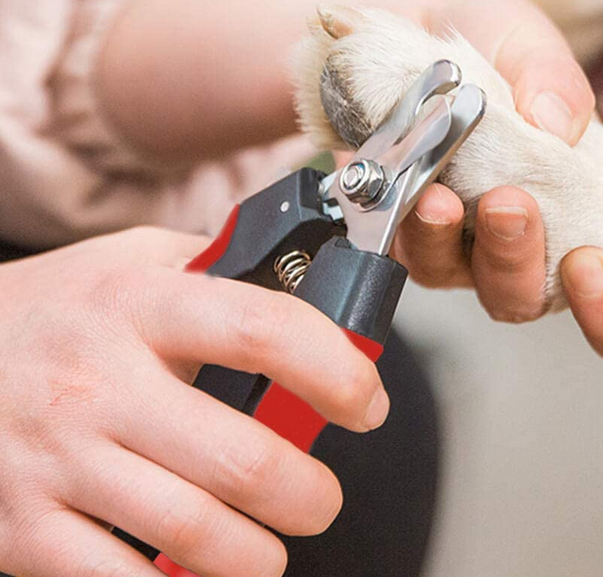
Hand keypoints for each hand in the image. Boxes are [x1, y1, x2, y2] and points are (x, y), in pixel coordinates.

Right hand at [0, 227, 387, 575]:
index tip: (365, 401)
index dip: (336, 370)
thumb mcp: (135, 259)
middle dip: (311, 495)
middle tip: (320, 496)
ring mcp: (59, 460)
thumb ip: (218, 266)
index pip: (263, 331)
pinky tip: (203, 573)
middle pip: (244, 461)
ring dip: (261, 554)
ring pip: (197, 536)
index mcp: (140, 306)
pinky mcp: (26, 528)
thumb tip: (310, 286)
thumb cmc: (59, 307)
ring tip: (272, 543)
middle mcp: (100, 382)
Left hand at [392, 0, 602, 363]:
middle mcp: (515, 244)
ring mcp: (452, 245)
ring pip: (455, 279)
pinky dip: (408, 227)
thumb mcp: (523, 40)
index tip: (594, 263)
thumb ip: (549, 75)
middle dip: (517, 263)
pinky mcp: (398, 232)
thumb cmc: (483, 46)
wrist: (404, 35)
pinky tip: (414, 194)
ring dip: (450, 244)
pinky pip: (400, 251)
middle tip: (513, 207)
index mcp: (575, 213)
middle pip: (524, 296)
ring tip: (445, 199)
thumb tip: (560, 125)